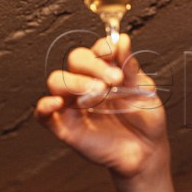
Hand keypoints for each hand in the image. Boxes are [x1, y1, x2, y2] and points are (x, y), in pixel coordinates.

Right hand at [35, 34, 168, 178]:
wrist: (147, 151)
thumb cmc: (146, 119)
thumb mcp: (144, 90)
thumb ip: (130, 68)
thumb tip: (122, 39)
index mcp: (108, 71)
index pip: (96, 50)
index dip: (104, 49)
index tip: (116, 57)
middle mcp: (88, 82)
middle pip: (75, 59)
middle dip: (93, 65)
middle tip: (114, 80)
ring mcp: (74, 103)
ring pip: (57, 81)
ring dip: (75, 82)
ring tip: (99, 94)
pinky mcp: (65, 126)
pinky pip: (43, 114)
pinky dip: (46, 105)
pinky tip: (59, 103)